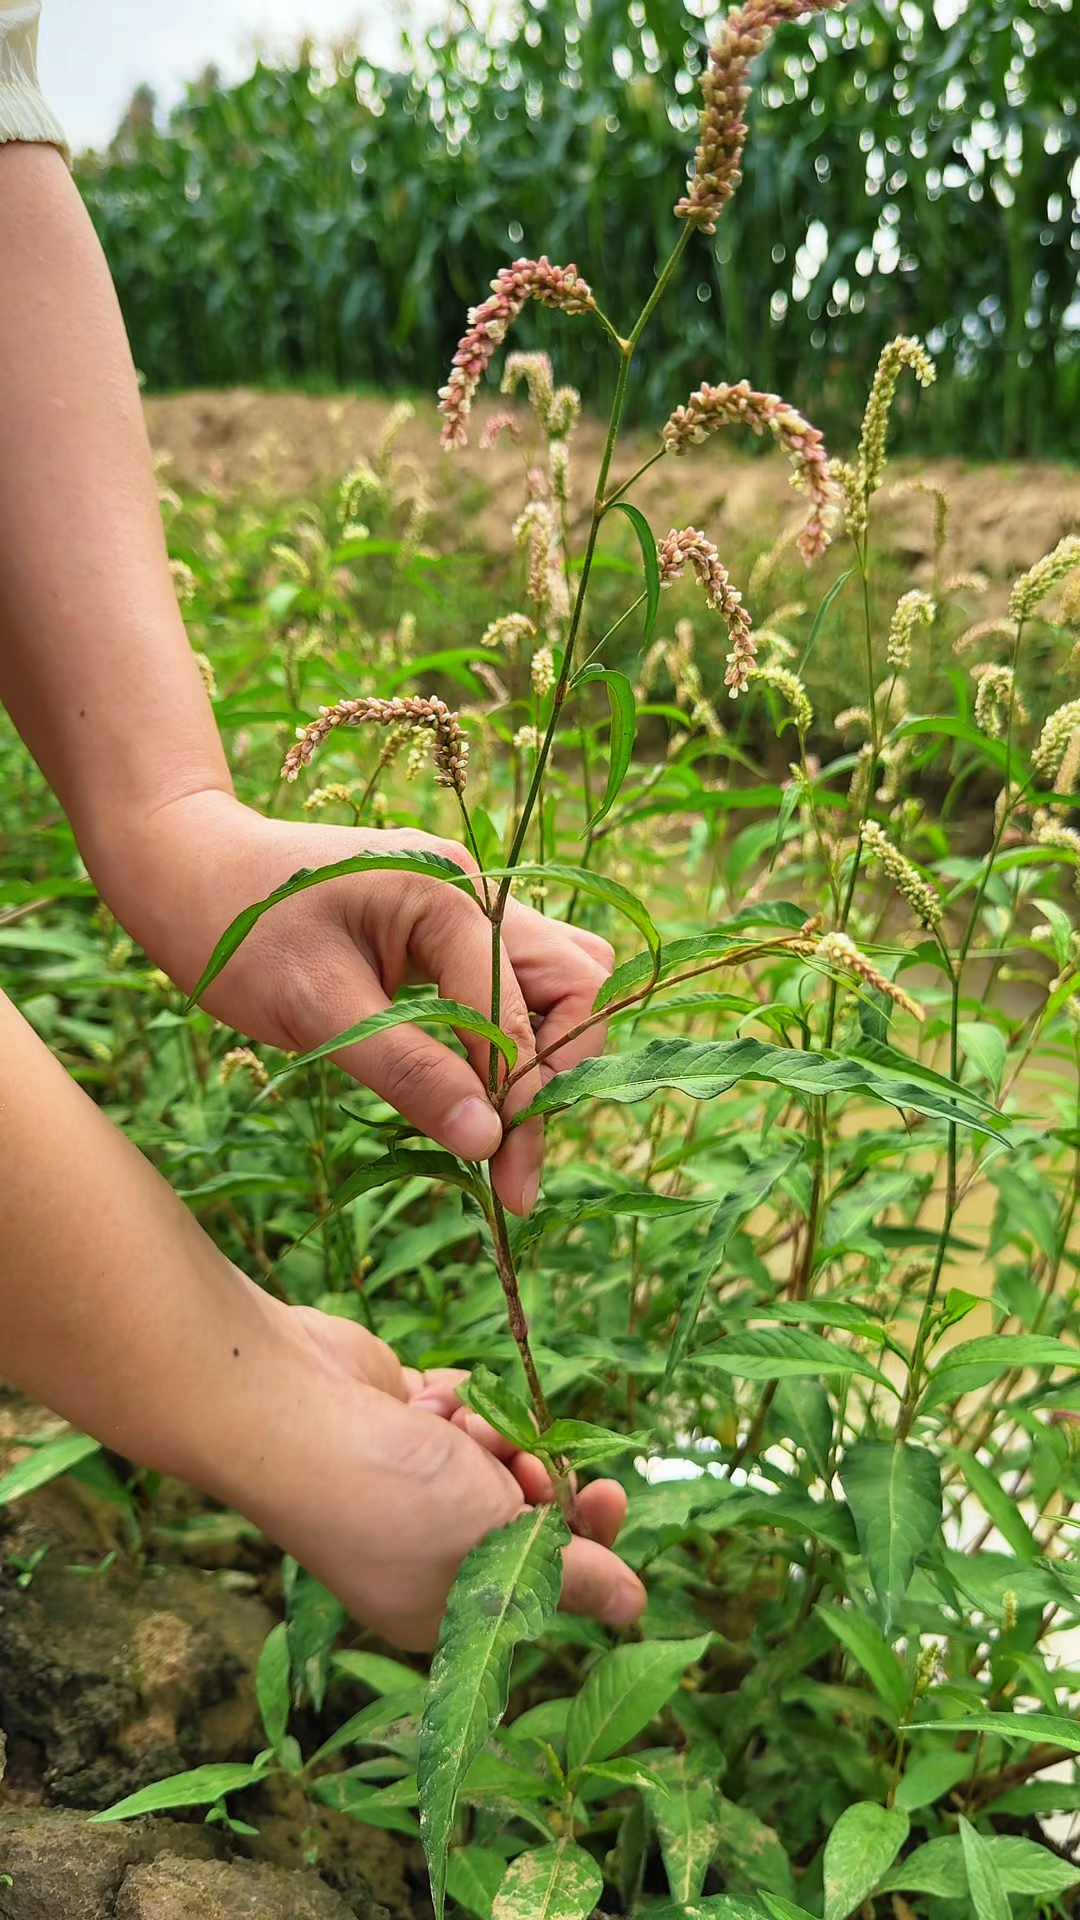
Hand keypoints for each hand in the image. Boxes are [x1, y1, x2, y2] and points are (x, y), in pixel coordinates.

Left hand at [108, 790, 613, 1212]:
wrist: (180, 867)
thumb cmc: (235, 928)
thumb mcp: (315, 1010)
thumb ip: (409, 1071)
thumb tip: (488, 1140)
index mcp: (448, 893)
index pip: (526, 1013)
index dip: (526, 1102)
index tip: (508, 1183)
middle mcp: (474, 891)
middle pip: (572, 986)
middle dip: (553, 1077)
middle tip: (511, 1163)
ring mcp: (464, 906)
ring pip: (554, 983)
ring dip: (540, 1055)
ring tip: (498, 1130)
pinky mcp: (444, 930)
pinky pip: (509, 985)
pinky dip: (505, 1041)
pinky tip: (468, 1091)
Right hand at [236, 1303, 645, 1651]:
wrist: (294, 1411)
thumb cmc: (395, 1500)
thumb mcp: (495, 1547)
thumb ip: (571, 1572)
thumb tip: (635, 1606)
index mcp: (444, 1608)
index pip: (542, 1579)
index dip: (584, 1538)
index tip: (607, 1495)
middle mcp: (426, 1550)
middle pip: (523, 1508)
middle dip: (534, 1474)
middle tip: (535, 1459)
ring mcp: (409, 1481)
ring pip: (497, 1449)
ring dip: (490, 1432)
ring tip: (458, 1431)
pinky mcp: (398, 1419)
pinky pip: (461, 1407)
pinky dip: (452, 1401)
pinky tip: (418, 1404)